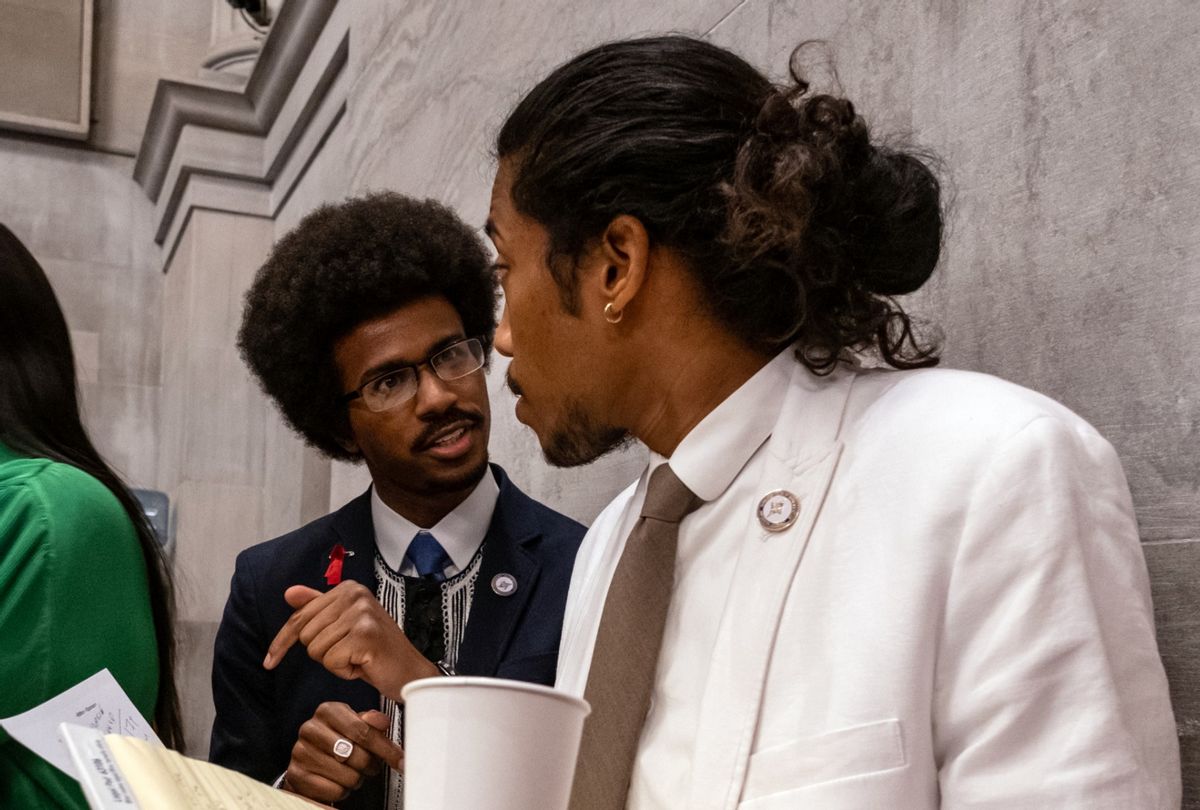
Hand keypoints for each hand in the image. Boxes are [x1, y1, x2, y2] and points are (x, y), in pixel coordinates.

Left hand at [263, 582, 438, 698]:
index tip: (270, 660)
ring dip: (335, 662)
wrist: (410, 671)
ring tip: (359, 657)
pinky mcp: (365, 635)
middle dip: (323, 653)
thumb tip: (289, 593)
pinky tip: (363, 665)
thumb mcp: (344, 626)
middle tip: (350, 652)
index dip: (282, 642)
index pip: (300, 616)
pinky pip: (331, 661)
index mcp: (348, 589)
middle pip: (306, 635)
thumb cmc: (376, 651)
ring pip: (317, 649)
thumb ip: (317, 608)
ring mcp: (361, 614)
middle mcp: (355, 595)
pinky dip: (344, 671)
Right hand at [282, 703, 402, 804]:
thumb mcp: (356, 726)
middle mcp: (310, 728)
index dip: (384, 747)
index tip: (399, 759)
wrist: (310, 762)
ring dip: (356, 778)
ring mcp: (300, 752)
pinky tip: (338, 781)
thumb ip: (372, 723)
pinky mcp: (296, 775)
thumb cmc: (338, 741)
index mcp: (328, 711)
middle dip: (369, 764)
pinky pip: (333, 790)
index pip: (362, 730)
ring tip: (352, 772)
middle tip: (369, 766)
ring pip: (346, 775)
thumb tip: (383, 721)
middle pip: (355, 754)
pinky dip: (342, 790)